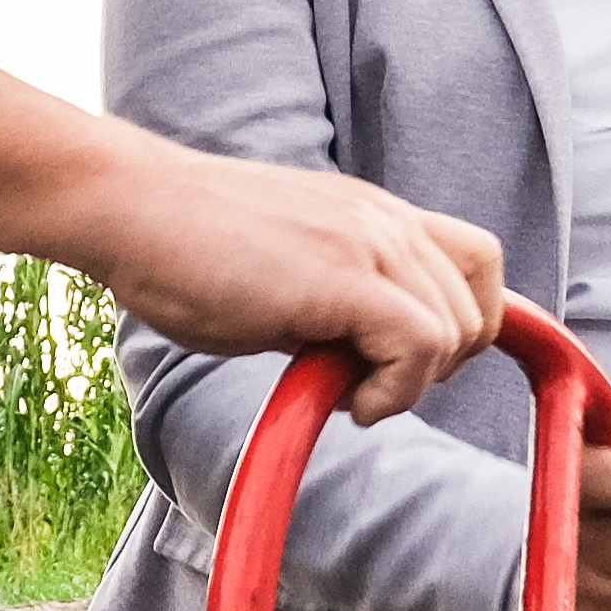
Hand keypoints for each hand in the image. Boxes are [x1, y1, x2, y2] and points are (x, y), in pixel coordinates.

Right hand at [70, 142, 503, 427]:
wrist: (131, 207)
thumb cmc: (184, 247)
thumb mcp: (287, 273)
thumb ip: (338, 306)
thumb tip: (362, 366)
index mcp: (376, 214)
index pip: (478, 260)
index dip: (467, 323)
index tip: (413, 366)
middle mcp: (387, 220)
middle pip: (479, 307)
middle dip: (437, 366)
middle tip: (366, 385)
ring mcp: (370, 243)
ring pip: (457, 332)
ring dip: (412, 384)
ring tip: (343, 391)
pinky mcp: (345, 278)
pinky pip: (422, 346)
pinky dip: (397, 392)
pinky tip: (345, 403)